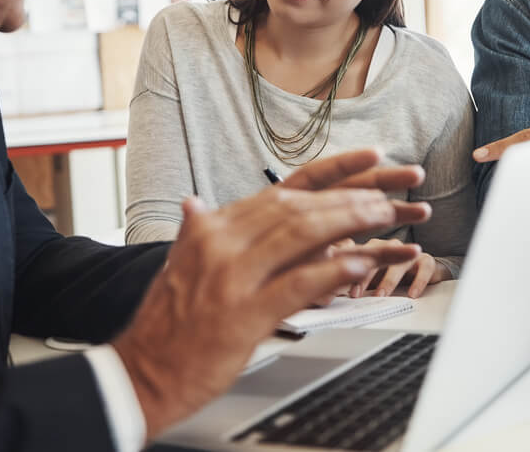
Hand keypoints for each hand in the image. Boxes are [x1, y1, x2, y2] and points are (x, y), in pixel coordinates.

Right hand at [112, 149, 428, 438]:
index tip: (372, 158)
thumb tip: (194, 205)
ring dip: (350, 222)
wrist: (141, 372)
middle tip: (389, 195)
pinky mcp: (244, 313)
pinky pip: (298, 283)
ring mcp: (233, 275)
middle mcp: (223, 242)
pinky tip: (361, 265)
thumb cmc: (166, 324)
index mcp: (214, 228)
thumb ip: (197, 232)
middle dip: (351, 198)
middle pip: (300, 207)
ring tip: (385, 216)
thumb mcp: (178, 265)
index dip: (334, 171)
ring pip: (302, 235)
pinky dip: (334, 272)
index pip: (285, 188)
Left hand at [334, 238, 448, 298]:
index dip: (352, 274)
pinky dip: (418, 281)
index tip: (348, 292)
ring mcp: (407, 252)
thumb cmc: (391, 275)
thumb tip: (333, 295)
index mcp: (371, 248)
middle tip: (359, 295)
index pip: (358, 258)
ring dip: (388, 280)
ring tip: (381, 296)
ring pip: (398, 262)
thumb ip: (354, 282)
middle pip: (376, 257)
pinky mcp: (426, 260)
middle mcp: (389, 246)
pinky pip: (423, 268)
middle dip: (366, 277)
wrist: (424, 272)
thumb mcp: (371, 279)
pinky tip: (412, 294)